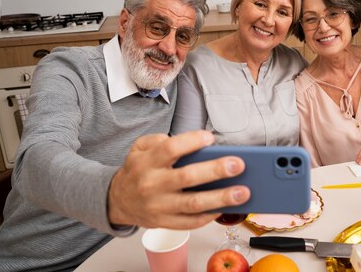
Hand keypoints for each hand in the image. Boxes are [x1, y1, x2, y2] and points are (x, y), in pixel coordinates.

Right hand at [107, 130, 249, 229]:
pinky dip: (210, 215)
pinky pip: (191, 222)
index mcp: (146, 162)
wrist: (117, 200)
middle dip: (215, 170)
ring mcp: (159, 206)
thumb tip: (190, 141)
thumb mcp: (140, 147)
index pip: (170, 149)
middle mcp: (152, 185)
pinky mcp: (165, 222)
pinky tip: (226, 207)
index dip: (191, 142)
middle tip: (238, 165)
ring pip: (193, 203)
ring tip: (242, 192)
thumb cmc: (138, 169)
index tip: (210, 138)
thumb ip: (159, 140)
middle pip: (187, 177)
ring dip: (221, 198)